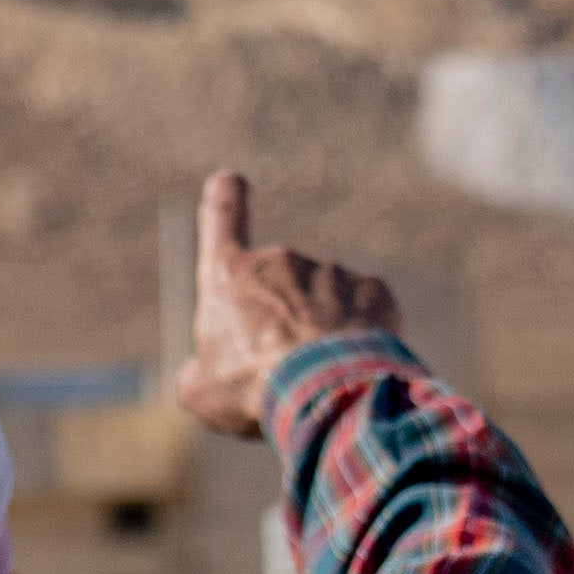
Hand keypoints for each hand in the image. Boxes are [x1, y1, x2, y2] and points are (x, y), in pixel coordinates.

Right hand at [165, 169, 401, 440]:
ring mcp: (329, 272)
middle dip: (280, 321)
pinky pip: (362, 312)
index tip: (229, 181)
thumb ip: (201, 370)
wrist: (324, 392)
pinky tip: (351, 366)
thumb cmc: (253, 389)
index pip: (222, 215)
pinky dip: (357, 336)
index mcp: (230, 275)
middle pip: (278, 287)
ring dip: (319, 333)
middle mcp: (281, 260)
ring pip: (322, 303)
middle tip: (281, 372)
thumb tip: (206, 373)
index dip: (225, 198)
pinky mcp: (372, 291)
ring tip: (318, 378)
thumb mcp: (201, 390)